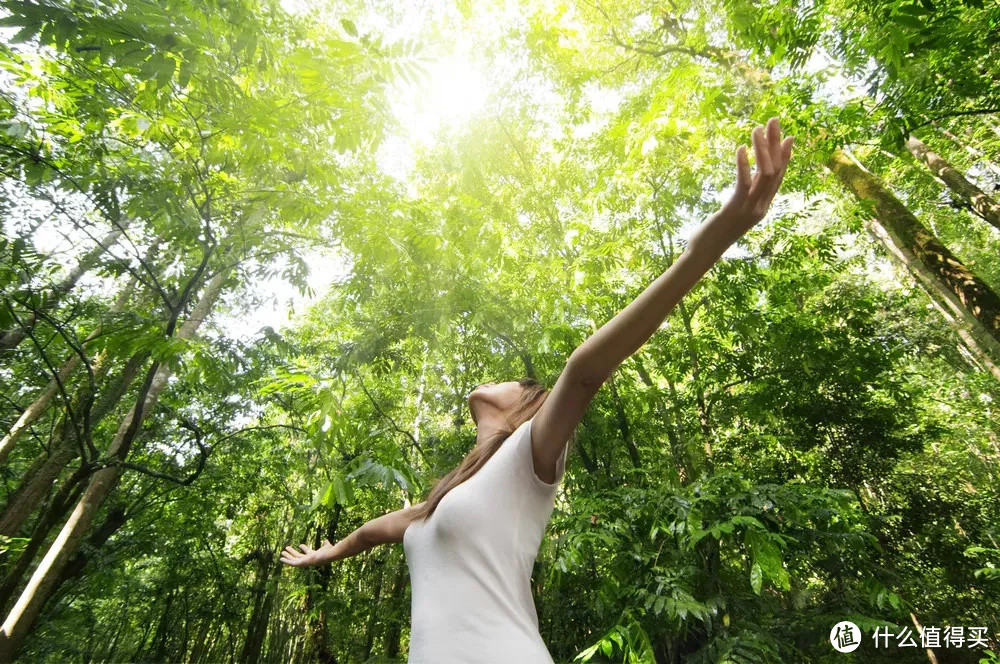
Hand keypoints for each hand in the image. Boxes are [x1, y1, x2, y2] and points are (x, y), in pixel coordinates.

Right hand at [280, 539, 332, 567]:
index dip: (304, 548)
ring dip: (288, 556)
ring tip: (282, 552)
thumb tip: (326, 541)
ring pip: (294, 559)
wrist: (329, 555)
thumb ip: (326, 544)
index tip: (300, 545)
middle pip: (299, 556)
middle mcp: (309, 560)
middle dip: (293, 553)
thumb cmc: (329, 551)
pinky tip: (281, 559)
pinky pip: (292, 563)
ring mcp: (305, 562)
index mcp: (314, 555)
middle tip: (287, 548)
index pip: (307, 552)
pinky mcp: (302, 563)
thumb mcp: (327, 546)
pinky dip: (287, 561)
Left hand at [690, 117, 793, 251]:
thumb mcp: (735, 210)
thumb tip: (748, 181)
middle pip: (775, 170)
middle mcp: (761, 207)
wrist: (704, 252)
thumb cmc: (716, 231)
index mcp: (763, 206)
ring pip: (764, 174)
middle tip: (774, 120)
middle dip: (775, 144)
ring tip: (756, 129)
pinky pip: (744, 183)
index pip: (779, 177)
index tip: (789, 136)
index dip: (785, 156)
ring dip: (762, 149)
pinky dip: (743, 164)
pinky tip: (740, 148)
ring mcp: (749, 209)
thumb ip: (744, 196)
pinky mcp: (734, 209)